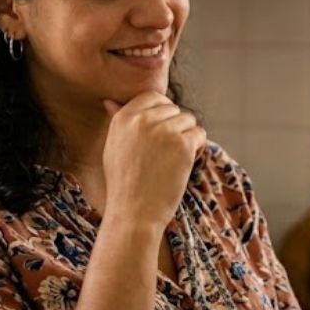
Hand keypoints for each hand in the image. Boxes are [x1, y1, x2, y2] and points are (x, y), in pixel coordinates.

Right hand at [102, 93, 206, 230]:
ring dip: (187, 137)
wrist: (134, 213)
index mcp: (124, 117)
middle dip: (176, 126)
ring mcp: (164, 130)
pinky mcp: (183, 144)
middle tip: (167, 152)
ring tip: (175, 159)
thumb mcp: (113, 147)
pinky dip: (198, 148)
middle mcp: (143, 119)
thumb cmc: (123, 184)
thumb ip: (117, 121)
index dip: (162, 112)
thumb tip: (110, 100)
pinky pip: (200, 134)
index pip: (153, 96)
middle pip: (174, 108)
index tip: (162, 132)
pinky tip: (185, 164)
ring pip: (189, 120)